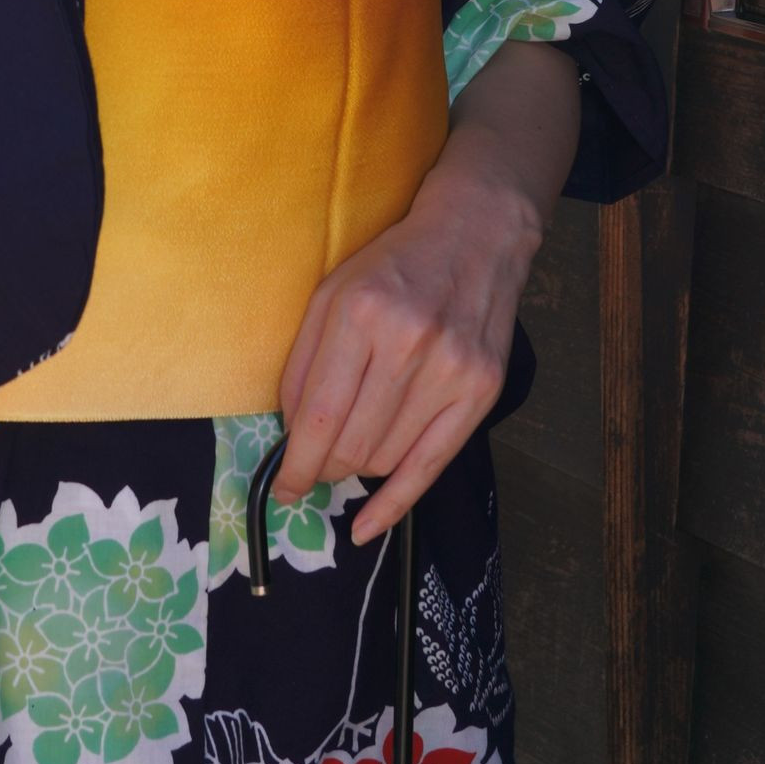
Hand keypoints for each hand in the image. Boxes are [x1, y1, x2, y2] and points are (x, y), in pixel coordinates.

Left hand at [273, 43, 579, 540]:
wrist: (476, 236)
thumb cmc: (392, 265)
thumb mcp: (331, 293)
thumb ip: (304, 362)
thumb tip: (289, 437)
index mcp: (361, 312)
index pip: (318, 416)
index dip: (294, 465)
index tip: (282, 488)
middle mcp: (409, 342)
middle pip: (351, 446)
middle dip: (323, 467)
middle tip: (315, 465)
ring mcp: (452, 368)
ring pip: (384, 459)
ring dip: (357, 468)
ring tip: (352, 449)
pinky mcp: (482, 389)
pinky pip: (431, 467)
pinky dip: (394, 504)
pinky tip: (366, 527)